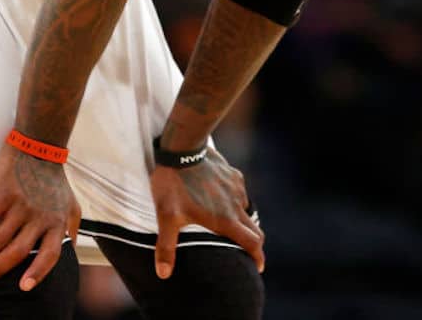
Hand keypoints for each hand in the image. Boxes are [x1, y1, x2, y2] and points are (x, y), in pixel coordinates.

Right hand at [0, 142, 80, 290]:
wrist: (41, 146)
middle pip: (18, 252)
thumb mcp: (71, 205)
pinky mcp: (5, 192)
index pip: (50, 255)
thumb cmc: (54, 179)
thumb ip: (70, 229)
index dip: (37, 273)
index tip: (23, 286)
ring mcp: (22, 205)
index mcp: (57, 222)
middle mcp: (40, 217)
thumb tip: (70, 250)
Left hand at [150, 147, 264, 278]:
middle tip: (247, 251)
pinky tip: (221, 199)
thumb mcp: (167, 217)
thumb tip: (163, 274)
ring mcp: (237, 188)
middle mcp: (236, 206)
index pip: (251, 243)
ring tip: (227, 224)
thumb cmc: (174, 184)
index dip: (258, 257)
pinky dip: (235, 201)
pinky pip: (240, 192)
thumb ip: (166, 247)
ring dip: (241, 220)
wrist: (183, 148)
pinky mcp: (233, 175)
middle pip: (254, 230)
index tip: (258, 266)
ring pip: (246, 210)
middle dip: (253, 244)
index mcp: (225, 220)